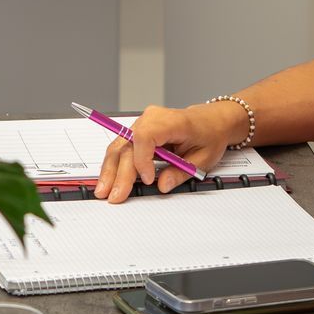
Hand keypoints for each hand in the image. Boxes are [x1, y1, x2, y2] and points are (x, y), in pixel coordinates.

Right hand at [93, 101, 243, 202]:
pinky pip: (121, 147)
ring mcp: (142, 123)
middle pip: (128, 145)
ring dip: (110, 170)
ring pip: (119, 146)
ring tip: (104, 190)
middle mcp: (152, 118)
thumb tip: (162, 185)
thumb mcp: (203, 158)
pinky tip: (108, 180)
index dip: (142, 159)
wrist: (210, 122)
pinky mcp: (137, 131)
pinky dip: (114, 165)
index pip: (146, 136)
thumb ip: (181, 173)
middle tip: (115, 195)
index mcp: (172, 121)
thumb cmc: (208, 135)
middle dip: (120, 173)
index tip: (148, 179)